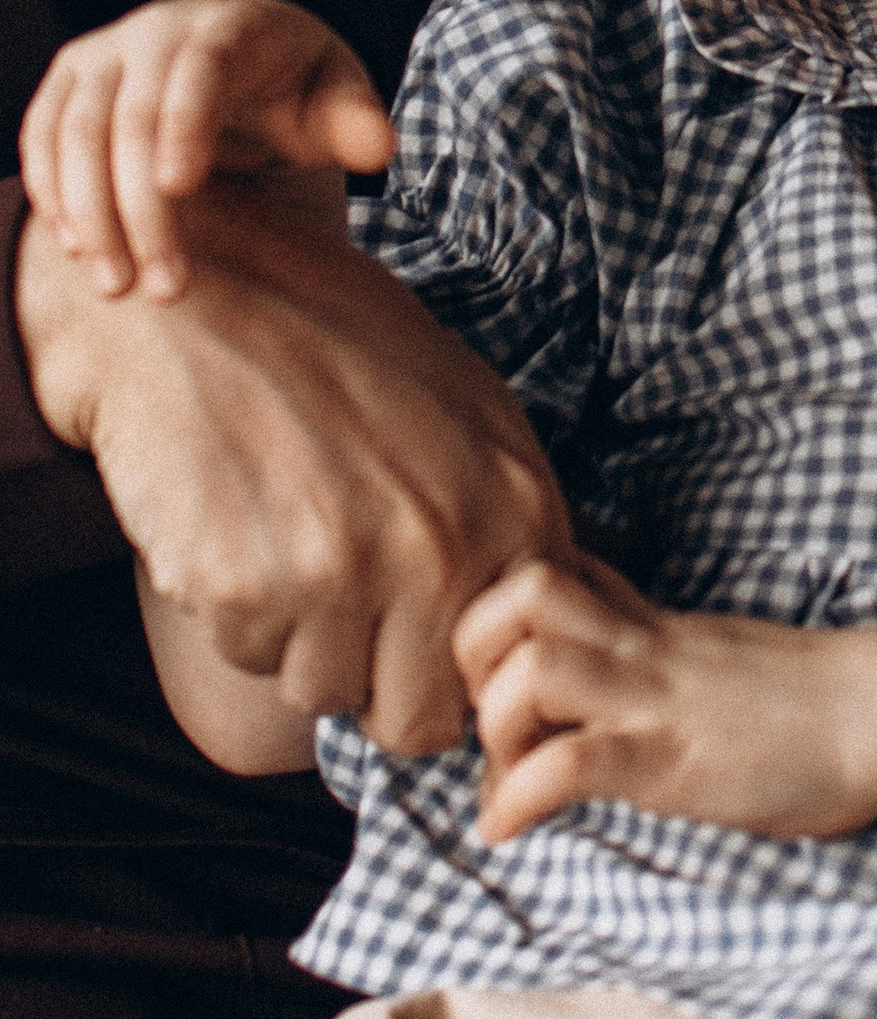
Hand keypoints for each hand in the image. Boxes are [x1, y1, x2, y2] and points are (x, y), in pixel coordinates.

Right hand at [17, 184, 568, 749]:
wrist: (198, 300)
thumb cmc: (334, 346)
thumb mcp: (471, 408)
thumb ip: (513, 521)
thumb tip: (535, 632)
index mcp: (513, 512)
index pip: (502, 683)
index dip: (455, 677)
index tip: (418, 643)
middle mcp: (441, 551)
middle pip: (415, 718)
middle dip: (378, 676)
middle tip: (340, 596)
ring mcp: (344, 573)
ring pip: (322, 691)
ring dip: (300, 640)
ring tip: (287, 535)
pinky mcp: (247, 587)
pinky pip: (249, 655)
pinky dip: (237, 611)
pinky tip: (238, 525)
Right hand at [20, 0, 396, 300]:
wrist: (241, 68)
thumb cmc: (299, 92)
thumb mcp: (338, 101)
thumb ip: (355, 122)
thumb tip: (378, 148)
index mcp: (231, 27)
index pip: (200, 70)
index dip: (184, 124)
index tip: (181, 189)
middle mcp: (157, 30)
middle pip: (130, 116)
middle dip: (141, 207)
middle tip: (167, 289)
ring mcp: (105, 53)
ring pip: (75, 131)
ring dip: (89, 213)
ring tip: (117, 288)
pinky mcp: (69, 83)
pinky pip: (42, 135)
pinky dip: (51, 192)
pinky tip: (75, 250)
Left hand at [459, 556, 876, 843]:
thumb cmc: (814, 701)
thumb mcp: (714, 653)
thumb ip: (656, 645)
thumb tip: (599, 664)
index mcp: (649, 624)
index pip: (546, 571)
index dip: (492, 613)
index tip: (489, 675)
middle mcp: (642, 650)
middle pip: (515, 597)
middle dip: (469, 654)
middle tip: (486, 716)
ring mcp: (656, 703)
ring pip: (531, 669)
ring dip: (492, 724)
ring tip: (505, 772)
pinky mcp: (671, 763)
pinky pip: (572, 764)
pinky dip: (520, 797)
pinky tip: (511, 828)